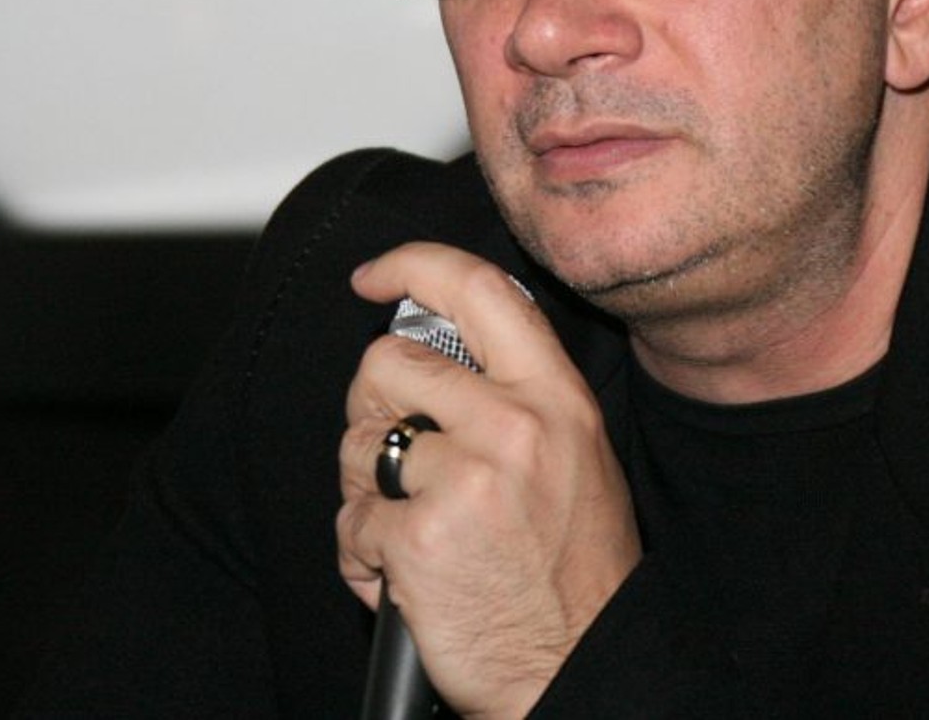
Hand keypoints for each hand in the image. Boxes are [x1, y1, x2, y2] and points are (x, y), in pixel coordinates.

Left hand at [337, 242, 640, 719]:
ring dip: (362, 490)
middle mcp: (515, 425)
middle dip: (372, 408)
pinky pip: (349, 523)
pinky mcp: (416, 537)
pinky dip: (362, 556)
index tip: (375, 276)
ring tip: (410, 529)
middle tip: (396, 456)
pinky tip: (405, 579)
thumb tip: (436, 350)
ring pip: (356, 442)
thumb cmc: (575, 572)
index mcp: (557, 398)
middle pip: (389, 363)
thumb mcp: (575, 456)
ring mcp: (464, 478)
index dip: (413, 265)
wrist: (579, 664)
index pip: (479, 288)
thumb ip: (516, 397)